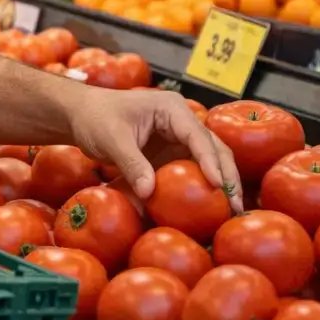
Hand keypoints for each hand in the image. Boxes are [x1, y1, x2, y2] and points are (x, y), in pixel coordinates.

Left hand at [68, 87, 243, 211]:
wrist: (83, 115)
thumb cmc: (95, 118)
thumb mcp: (111, 139)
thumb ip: (131, 163)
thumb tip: (149, 192)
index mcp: (171, 109)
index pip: (197, 135)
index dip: (210, 160)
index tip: (217, 184)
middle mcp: (182, 121)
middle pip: (214, 147)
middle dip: (227, 174)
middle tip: (235, 203)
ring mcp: (179, 137)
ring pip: (210, 158)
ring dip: (222, 182)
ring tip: (232, 209)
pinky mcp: (173, 152)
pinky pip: (192, 169)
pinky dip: (202, 185)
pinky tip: (211, 206)